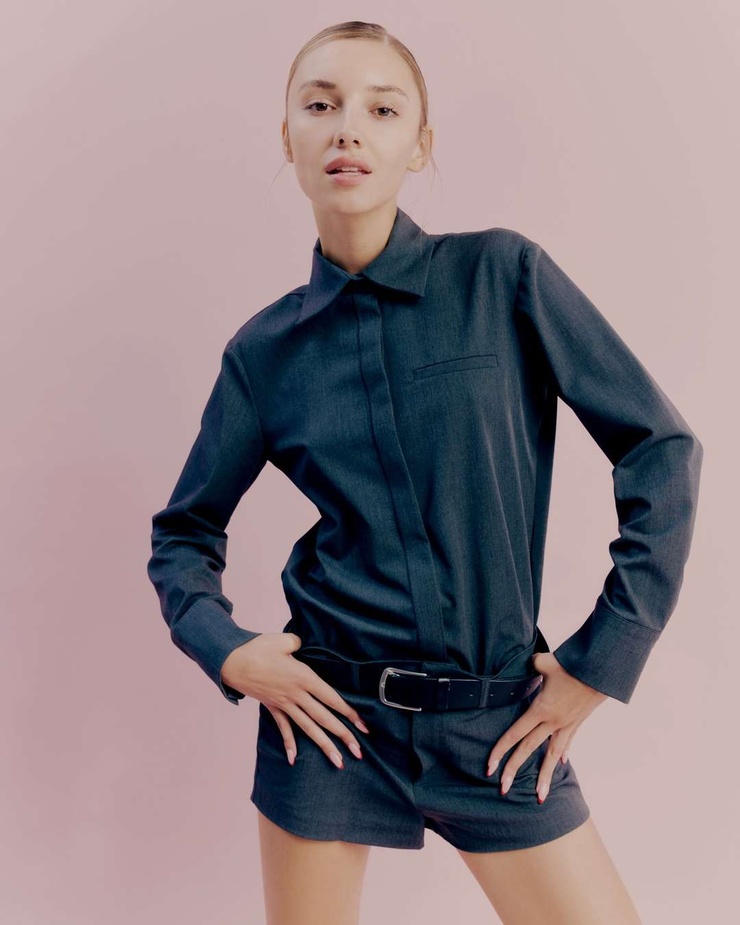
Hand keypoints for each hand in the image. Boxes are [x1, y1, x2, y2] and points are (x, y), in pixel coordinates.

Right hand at [220, 632, 370, 768]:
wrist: (231, 662)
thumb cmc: (258, 649)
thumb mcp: (283, 640)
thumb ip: (298, 643)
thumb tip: (303, 646)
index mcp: (303, 678)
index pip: (331, 698)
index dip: (348, 712)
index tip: (362, 725)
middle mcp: (296, 695)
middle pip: (324, 718)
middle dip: (343, 735)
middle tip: (359, 752)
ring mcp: (284, 704)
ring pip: (308, 728)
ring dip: (324, 745)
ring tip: (338, 762)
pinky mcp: (272, 707)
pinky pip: (283, 728)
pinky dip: (289, 743)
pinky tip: (293, 759)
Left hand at [486, 652, 607, 802]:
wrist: (601, 672)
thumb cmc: (571, 665)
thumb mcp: (545, 662)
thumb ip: (533, 664)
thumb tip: (530, 663)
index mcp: (540, 709)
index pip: (515, 734)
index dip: (501, 750)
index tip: (490, 766)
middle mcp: (552, 722)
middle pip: (528, 749)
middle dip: (514, 770)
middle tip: (502, 789)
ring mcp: (566, 725)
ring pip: (552, 755)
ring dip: (544, 777)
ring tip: (540, 797)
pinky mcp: (577, 723)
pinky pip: (567, 742)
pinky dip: (562, 754)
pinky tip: (561, 764)